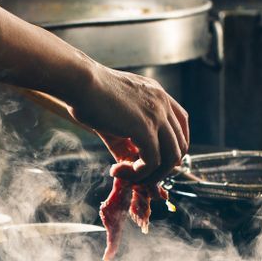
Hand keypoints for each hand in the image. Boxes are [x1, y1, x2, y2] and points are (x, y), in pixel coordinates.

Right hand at [64, 66, 189, 182]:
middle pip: (180, 145)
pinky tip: (118, 171)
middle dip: (163, 167)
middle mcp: (162, 103)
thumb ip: (125, 141)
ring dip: (151, 175)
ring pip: (171, 158)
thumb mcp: (114, 117)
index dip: (173, 146)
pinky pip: (152, 162)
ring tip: (129, 178)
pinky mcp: (145, 128)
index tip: (157, 160)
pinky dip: (138, 174)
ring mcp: (157, 115)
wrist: (79, 83)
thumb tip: (127, 164)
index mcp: (158, 94)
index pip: (181, 123)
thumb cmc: (89, 95)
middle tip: (139, 176)